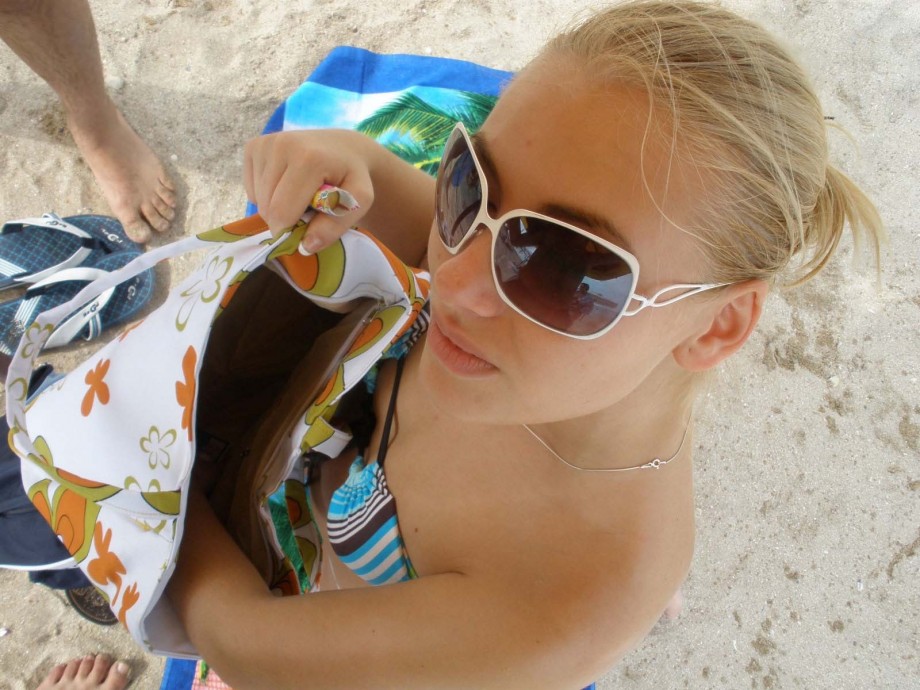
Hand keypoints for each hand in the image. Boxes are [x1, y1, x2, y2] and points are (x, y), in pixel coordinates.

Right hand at [244, 129, 374, 252]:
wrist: (343, 147)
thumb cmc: (352, 176)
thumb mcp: (358, 201)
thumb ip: (335, 225)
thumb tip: (306, 246)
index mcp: (308, 158)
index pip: (282, 212)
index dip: (291, 231)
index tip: (307, 230)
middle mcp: (281, 145)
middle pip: (267, 208)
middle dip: (284, 221)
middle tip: (307, 212)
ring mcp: (264, 144)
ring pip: (257, 200)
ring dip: (276, 208)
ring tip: (299, 196)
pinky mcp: (253, 146)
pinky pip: (251, 189)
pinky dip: (266, 196)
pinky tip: (286, 185)